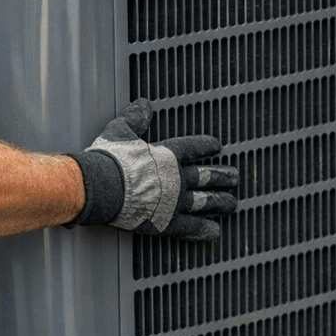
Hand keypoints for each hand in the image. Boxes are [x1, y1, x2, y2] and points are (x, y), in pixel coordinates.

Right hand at [71, 98, 238, 240]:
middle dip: (223, 176)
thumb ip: (135, 118)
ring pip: (205, 201)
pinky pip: (190, 227)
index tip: (217, 146)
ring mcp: (174, 201)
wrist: (100, 186)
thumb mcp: (120, 130)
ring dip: (221, 202)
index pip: (194, 148)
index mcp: (168, 155)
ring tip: (231, 203)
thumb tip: (143, 104)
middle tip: (234, 177)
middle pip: (207, 176)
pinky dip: (204, 229)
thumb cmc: (109, 159)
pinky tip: (215, 231)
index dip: (207, 146)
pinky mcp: (165, 222)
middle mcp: (176, 178)